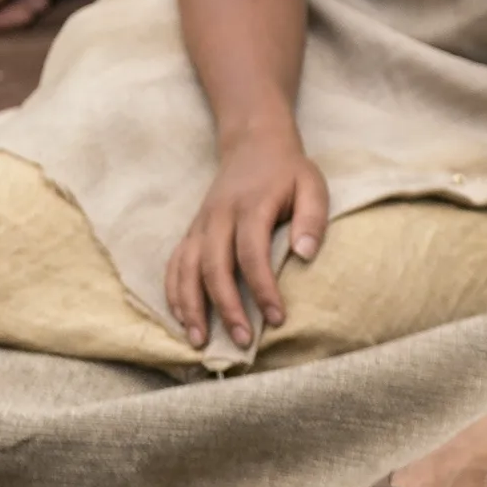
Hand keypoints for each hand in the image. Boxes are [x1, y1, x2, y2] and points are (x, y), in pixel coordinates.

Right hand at [167, 126, 329, 351]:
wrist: (253, 144)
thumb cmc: (288, 172)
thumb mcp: (312, 185)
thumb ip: (312, 218)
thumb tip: (306, 255)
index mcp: (250, 206)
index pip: (252, 253)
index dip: (263, 289)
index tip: (277, 319)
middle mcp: (219, 217)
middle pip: (214, 267)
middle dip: (226, 308)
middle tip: (242, 342)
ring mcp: (201, 224)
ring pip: (186, 268)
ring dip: (191, 306)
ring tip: (199, 341)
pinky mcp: (192, 231)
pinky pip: (175, 264)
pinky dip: (174, 292)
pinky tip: (181, 319)